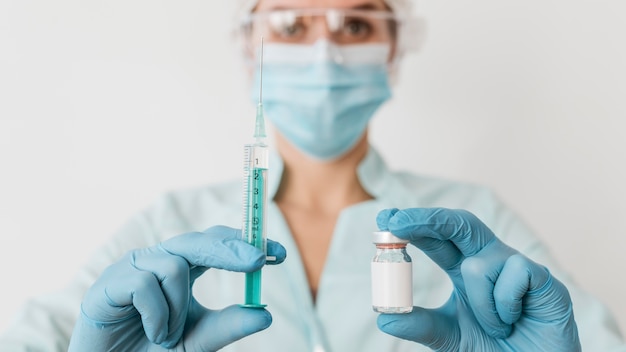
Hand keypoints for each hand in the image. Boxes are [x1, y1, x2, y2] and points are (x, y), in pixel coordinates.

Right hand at [68, 225, 286, 350]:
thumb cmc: (152, 349)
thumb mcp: (197, 340)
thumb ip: (227, 326)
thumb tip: (264, 314)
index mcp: (182, 267)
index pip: (217, 244)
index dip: (245, 243)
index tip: (279, 253)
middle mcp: (159, 260)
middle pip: (198, 241)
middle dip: (231, 248)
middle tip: (259, 260)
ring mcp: (133, 267)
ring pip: (175, 266)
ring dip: (179, 309)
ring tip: (166, 335)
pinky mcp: (109, 282)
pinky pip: (144, 285)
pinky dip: (156, 315)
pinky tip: (151, 332)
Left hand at [375, 208, 580, 351]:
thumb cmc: (494, 349)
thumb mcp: (449, 337)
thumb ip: (420, 325)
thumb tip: (384, 317)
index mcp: (464, 269)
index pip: (436, 238)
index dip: (413, 225)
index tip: (385, 218)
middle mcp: (488, 260)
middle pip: (459, 224)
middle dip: (428, 219)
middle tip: (399, 222)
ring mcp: (515, 266)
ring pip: (478, 264)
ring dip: (479, 304)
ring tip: (497, 327)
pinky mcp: (542, 278)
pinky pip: (514, 274)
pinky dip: (505, 304)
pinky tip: (515, 319)